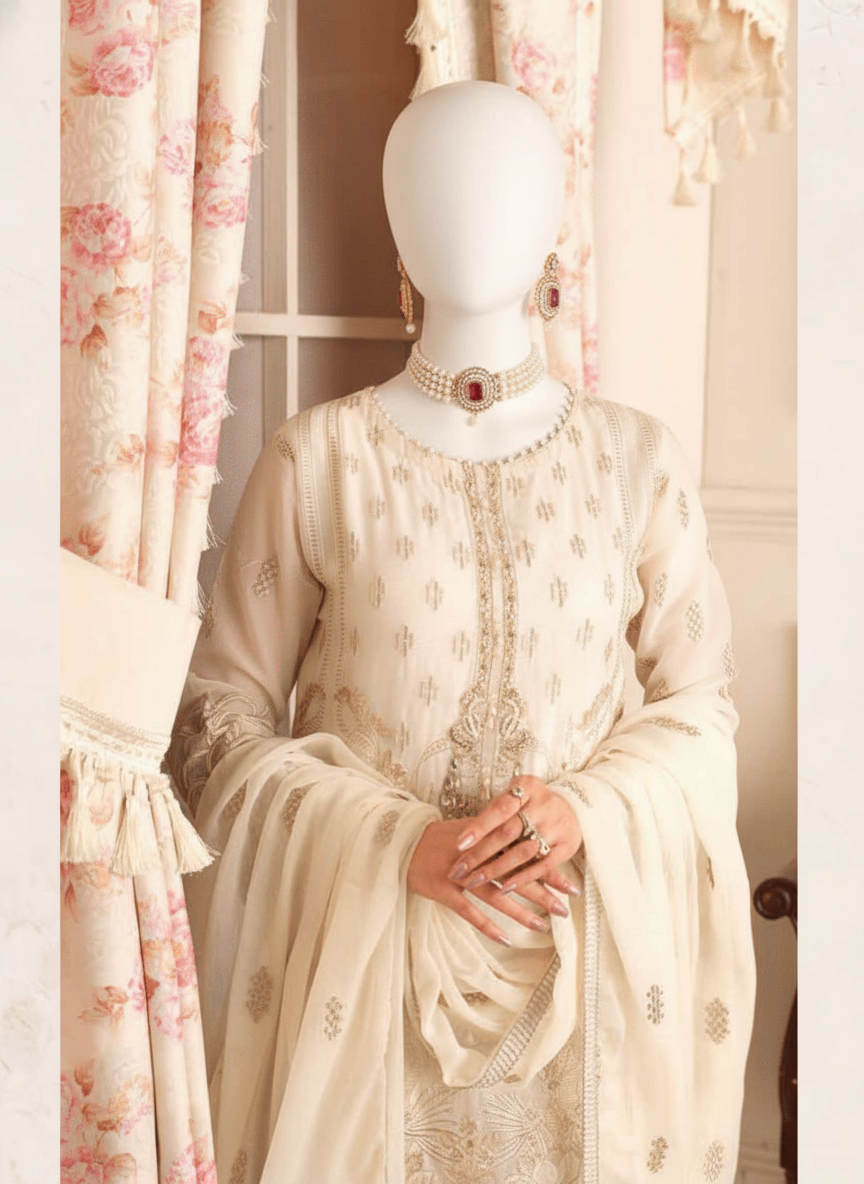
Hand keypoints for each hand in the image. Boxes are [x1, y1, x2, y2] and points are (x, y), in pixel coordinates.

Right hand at [407, 817, 569, 945]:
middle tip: (565, 907)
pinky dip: (486, 925)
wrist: (401, 843)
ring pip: (495, 895)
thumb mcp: (468, 832)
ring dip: (520, 912)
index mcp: (485, 839)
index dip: (547, 868)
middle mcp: (476, 855)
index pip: (524, 854)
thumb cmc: (437, 839)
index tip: (570, 882)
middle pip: (515, 874)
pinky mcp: (443, 889)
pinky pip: (468, 911)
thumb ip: (495, 838)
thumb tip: (526, 843)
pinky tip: (505, 940)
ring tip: (543, 926)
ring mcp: (459, 873)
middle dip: (542, 892)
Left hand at [447, 774, 583, 897]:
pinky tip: (503, 889)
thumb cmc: (531, 805)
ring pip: (523, 852)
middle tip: (457, 871)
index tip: (459, 844)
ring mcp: (557, 826)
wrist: (574, 808)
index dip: (479, 826)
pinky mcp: (567, 846)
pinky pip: (543, 866)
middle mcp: (544, 804)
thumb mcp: (516, 798)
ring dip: (496, 870)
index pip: (500, 807)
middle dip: (480, 854)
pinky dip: (522, 878)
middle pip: (508, 832)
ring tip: (473, 882)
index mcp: (528, 787)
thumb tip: (462, 839)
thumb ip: (495, 814)